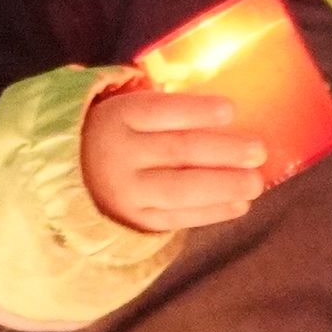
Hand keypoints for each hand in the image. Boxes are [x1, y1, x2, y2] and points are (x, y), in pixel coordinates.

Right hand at [82, 82, 269, 234]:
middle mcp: (118, 154)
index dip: (197, 111)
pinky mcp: (135, 221)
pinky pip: (178, 218)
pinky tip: (238, 205)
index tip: (231, 110)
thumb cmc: (118, 135)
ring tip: (254, 183)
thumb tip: (227, 113)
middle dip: (223, 152)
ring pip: (180, 189)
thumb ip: (165, 110)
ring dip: (224, 187)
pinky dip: (212, 213)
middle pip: (178, 151)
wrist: (72, 176)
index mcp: (118, 116)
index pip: (161, 110)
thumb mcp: (128, 111)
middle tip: (258, 151)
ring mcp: (126, 192)